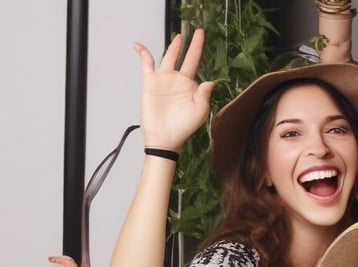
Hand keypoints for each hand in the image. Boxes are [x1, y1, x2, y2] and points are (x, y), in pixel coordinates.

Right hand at [136, 29, 215, 150]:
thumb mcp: (200, 110)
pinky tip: (138, 46)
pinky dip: (143, 54)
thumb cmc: (183, 126)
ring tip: (178, 36)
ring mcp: (163, 80)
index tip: (202, 35)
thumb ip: (204, 94)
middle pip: (183, 56)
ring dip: (172, 47)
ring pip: (167, 57)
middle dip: (189, 44)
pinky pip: (146, 64)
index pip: (195, 61)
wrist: (166, 137)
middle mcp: (177, 79)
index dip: (198, 47)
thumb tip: (210, 81)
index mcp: (190, 84)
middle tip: (196, 31)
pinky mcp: (150, 82)